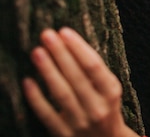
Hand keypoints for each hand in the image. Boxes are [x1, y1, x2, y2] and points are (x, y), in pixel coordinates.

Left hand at [22, 28, 138, 136]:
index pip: (94, 66)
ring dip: (48, 71)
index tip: (65, 31)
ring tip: (37, 51)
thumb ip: (96, 72)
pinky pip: (47, 114)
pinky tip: (28, 81)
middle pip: (77, 77)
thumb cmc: (106, 109)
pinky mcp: (64, 134)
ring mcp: (80, 122)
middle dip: (61, 53)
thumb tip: (72, 44)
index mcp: (112, 92)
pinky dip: (36, 98)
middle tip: (47, 34)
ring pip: (62, 93)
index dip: (78, 48)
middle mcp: (98, 107)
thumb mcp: (110, 90)